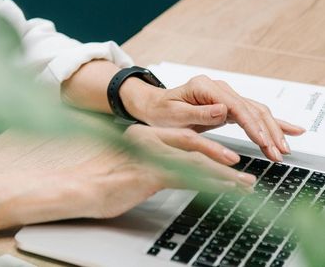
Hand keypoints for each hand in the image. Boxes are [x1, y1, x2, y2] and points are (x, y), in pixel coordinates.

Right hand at [82, 125, 255, 218]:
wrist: (80, 187)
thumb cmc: (100, 179)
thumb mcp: (130, 166)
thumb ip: (149, 162)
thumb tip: (171, 171)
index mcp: (142, 135)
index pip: (182, 136)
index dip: (208, 145)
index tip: (226, 157)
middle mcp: (147, 139)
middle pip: (192, 142)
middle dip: (221, 155)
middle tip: (242, 167)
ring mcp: (148, 155)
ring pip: (195, 160)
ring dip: (224, 173)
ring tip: (245, 184)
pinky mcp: (149, 173)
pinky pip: (188, 176)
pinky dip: (211, 183)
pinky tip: (225, 190)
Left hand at [121, 74, 305, 161]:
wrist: (153, 106)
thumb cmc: (160, 112)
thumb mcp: (174, 115)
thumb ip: (198, 113)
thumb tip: (223, 110)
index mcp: (203, 87)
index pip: (235, 106)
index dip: (252, 125)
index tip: (263, 142)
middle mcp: (217, 88)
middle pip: (250, 107)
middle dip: (267, 130)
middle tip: (279, 152)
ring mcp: (224, 95)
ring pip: (255, 111)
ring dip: (272, 130)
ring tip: (284, 148)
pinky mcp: (228, 105)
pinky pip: (252, 114)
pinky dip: (270, 123)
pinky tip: (288, 130)